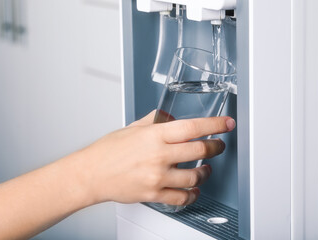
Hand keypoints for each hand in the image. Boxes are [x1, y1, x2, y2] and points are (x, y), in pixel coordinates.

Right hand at [78, 110, 235, 206]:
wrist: (91, 174)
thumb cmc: (107, 151)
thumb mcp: (131, 128)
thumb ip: (153, 121)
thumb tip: (168, 117)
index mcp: (153, 135)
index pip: (192, 127)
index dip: (214, 124)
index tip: (226, 124)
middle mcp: (158, 155)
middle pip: (199, 150)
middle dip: (215, 147)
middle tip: (219, 146)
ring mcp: (157, 176)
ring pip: (194, 176)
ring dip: (205, 172)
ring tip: (205, 170)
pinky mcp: (153, 193)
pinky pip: (181, 196)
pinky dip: (192, 194)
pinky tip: (193, 190)